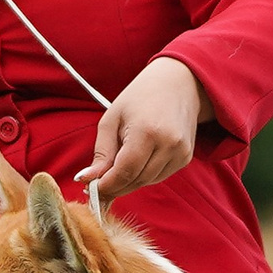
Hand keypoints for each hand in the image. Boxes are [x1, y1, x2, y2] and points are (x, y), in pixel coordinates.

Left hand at [75, 56, 212, 200]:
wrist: (178, 84)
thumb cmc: (140, 97)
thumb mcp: (112, 119)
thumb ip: (101, 153)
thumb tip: (86, 180)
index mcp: (147, 132)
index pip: (125, 172)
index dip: (107, 185)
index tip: (91, 189)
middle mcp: (168, 144)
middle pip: (136, 180)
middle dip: (115, 187)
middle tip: (97, 185)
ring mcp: (180, 152)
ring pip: (147, 182)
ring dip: (129, 181)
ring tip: (117, 167)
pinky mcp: (185, 157)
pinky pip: (159, 176)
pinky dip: (144, 174)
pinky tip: (138, 159)